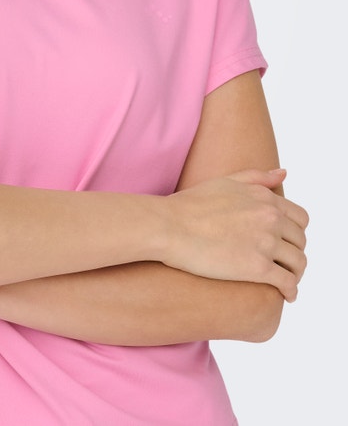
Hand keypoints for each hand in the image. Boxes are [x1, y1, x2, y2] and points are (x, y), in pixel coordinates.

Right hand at [163, 169, 307, 300]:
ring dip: (296, 273)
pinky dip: (291, 291)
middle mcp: (270, 217)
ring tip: (286, 281)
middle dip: (295, 253)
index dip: (295, 232)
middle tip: (284, 264)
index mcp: (264, 197)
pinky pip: (288, 282)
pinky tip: (286, 296)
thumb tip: (284, 173)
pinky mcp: (257, 267)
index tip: (286, 243)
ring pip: (298, 262)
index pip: (300, 218)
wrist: (169, 226)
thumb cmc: (190, 204)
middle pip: (300, 241)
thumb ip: (257, 177)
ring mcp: (266, 242)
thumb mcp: (225, 182)